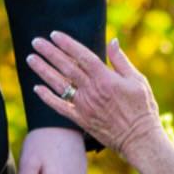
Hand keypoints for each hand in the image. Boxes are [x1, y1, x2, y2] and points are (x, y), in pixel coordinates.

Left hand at [28, 31, 163, 161]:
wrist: (139, 138)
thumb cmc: (142, 107)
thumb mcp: (137, 80)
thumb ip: (121, 61)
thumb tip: (112, 41)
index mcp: (106, 78)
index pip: (82, 56)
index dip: (67, 44)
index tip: (54, 34)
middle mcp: (92, 90)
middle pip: (66, 67)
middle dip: (50, 53)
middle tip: (36, 42)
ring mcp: (84, 106)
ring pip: (59, 84)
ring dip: (43, 70)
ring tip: (30, 58)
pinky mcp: (80, 119)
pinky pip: (60, 107)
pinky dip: (47, 97)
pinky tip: (35, 88)